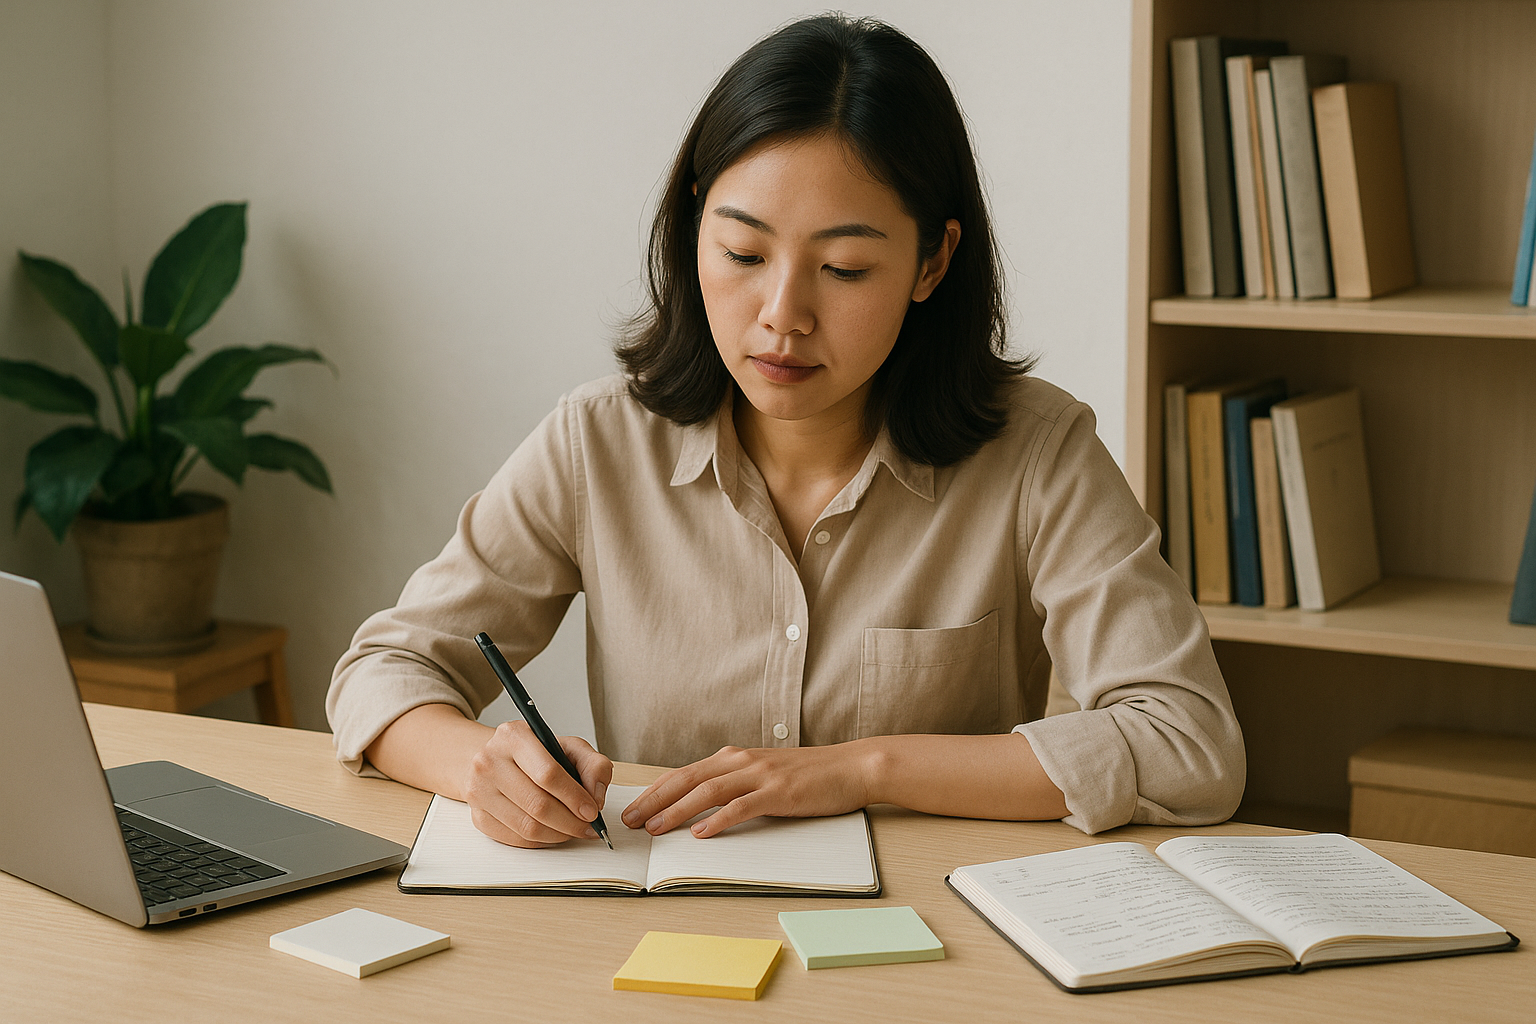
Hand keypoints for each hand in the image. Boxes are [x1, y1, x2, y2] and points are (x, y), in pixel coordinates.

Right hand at [462, 720, 612, 847]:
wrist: (495, 759)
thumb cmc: (535, 754)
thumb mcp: (569, 747)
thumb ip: (593, 765)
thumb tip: (596, 798)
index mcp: (514, 736)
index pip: (548, 774)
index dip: (574, 797)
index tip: (592, 811)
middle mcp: (490, 761)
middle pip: (537, 805)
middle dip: (570, 822)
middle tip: (588, 827)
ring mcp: (479, 791)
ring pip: (527, 827)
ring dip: (558, 835)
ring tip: (573, 830)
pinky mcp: (478, 816)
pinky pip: (515, 839)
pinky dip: (540, 841)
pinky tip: (553, 832)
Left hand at [620, 743, 876, 838]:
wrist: (851, 767)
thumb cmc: (809, 775)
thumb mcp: (764, 774)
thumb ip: (736, 785)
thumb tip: (702, 808)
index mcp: (735, 758)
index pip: (684, 773)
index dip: (655, 791)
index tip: (633, 808)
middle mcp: (742, 761)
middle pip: (687, 779)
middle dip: (655, 800)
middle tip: (630, 821)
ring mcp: (760, 775)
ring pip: (708, 791)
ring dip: (677, 810)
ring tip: (655, 828)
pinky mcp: (779, 792)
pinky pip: (742, 806)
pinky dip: (719, 819)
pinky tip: (701, 833)